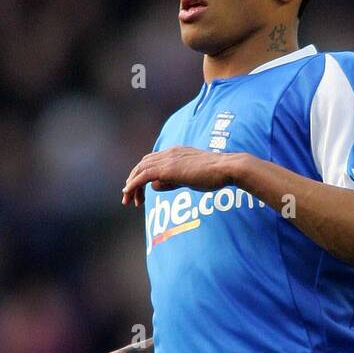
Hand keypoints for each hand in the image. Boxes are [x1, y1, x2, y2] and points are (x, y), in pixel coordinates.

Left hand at [122, 147, 243, 204]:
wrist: (226, 168)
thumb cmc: (215, 175)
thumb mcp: (189, 178)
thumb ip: (171, 181)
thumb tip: (154, 185)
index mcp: (175, 152)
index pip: (151, 161)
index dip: (141, 175)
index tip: (140, 191)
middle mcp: (169, 153)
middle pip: (142, 164)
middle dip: (133, 181)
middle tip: (129, 198)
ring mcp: (168, 159)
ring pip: (140, 170)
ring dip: (131, 185)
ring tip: (127, 199)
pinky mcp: (167, 169)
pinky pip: (143, 175)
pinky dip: (133, 184)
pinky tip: (128, 192)